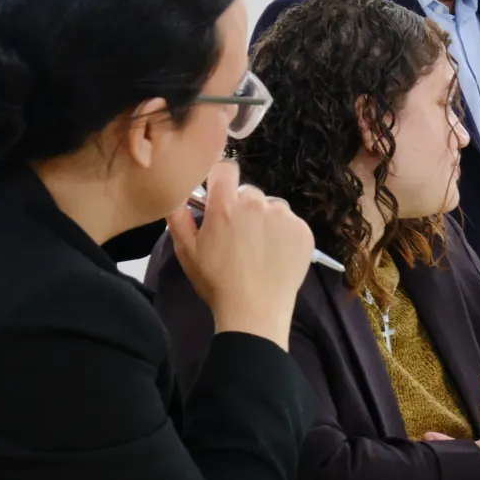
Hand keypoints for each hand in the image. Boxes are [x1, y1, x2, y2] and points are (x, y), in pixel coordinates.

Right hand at [165, 160, 312, 350]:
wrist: (254, 311)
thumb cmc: (216, 282)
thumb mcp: (186, 250)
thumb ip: (177, 216)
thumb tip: (176, 192)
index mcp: (225, 206)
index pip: (226, 168)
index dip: (222, 179)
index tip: (221, 194)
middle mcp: (257, 205)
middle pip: (249, 192)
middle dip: (242, 207)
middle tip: (238, 235)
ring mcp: (284, 217)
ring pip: (271, 207)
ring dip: (265, 220)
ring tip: (258, 248)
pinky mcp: (303, 231)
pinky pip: (291, 222)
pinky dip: (285, 233)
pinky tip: (276, 254)